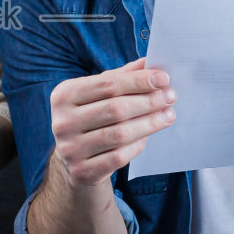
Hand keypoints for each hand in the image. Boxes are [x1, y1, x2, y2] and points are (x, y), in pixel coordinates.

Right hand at [48, 57, 175, 185]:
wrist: (73, 160)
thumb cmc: (91, 118)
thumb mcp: (98, 94)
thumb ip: (121, 77)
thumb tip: (150, 63)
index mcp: (64, 95)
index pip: (107, 84)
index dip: (138, 81)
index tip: (163, 79)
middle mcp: (63, 121)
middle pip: (115, 108)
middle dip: (148, 101)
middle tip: (170, 97)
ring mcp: (71, 148)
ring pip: (120, 133)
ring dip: (150, 123)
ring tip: (168, 115)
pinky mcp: (83, 170)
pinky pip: (119, 156)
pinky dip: (138, 144)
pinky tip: (149, 136)